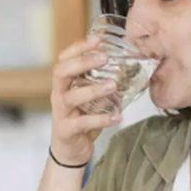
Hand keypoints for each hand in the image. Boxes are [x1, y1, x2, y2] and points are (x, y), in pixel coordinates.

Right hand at [49, 36, 121, 165]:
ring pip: (72, 97)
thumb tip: (131, 70)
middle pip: (61, 72)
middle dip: (82, 62)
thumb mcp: (89, 99)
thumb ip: (102, 84)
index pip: (64, 59)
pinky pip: (83, 123)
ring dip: (93, 90)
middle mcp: (59, 94)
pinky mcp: (67, 130)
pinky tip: (117, 117)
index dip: (78, 47)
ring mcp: (61, 112)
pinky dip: (101, 119)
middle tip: (104, 58)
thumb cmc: (81, 119)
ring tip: (113, 86)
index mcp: (64, 83)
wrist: (69, 151)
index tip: (97, 39)